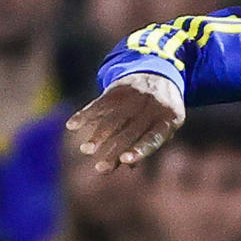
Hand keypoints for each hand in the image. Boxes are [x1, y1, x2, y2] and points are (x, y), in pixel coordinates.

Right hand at [66, 73, 185, 172]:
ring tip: (86, 150)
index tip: (125, 159)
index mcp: (168, 120)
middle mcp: (151, 108)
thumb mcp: (164, 126)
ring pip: (113, 119)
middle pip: (130, 132)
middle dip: (114, 150)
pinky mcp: (117, 90)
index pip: (153, 137)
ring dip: (98, 135)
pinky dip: (85, 115)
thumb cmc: (160, 112)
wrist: (157, 73)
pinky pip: (99, 104)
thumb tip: (129, 167)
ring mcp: (134, 98)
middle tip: (99, 167)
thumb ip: (147, 145)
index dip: (140, 149)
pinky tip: (72, 125)